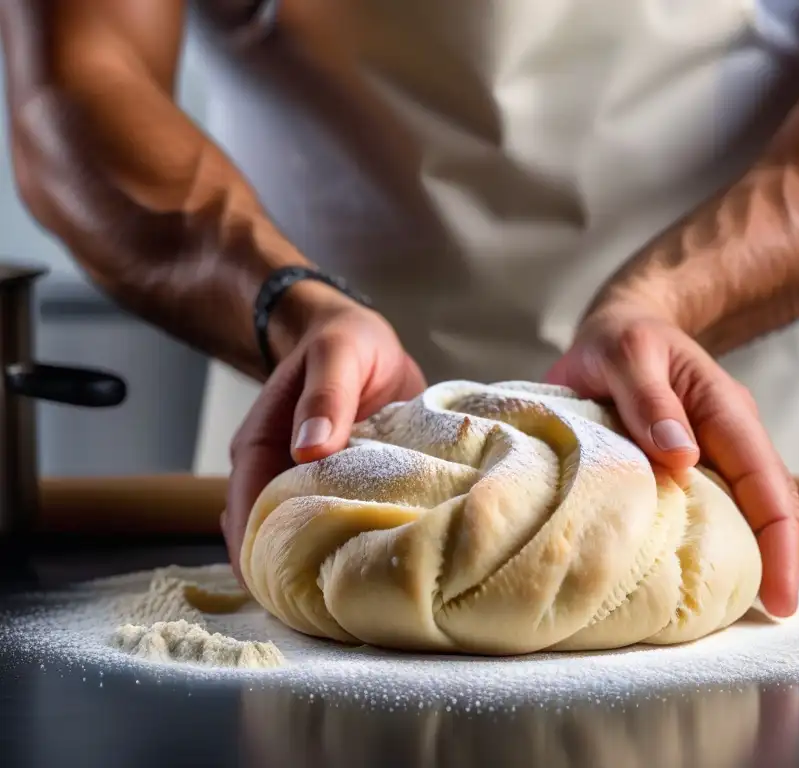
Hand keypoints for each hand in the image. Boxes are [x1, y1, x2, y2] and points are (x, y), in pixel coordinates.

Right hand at [222, 303, 425, 581]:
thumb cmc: (344, 342)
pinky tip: (380, 571)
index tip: (289, 595)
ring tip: (359, 605)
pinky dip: (352, 549)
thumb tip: (310, 449)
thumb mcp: (339, 353)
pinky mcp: (341, 492)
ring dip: (322, 569)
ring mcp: (307, 487)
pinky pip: (339, 528)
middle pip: (269, 540)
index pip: (248, 513)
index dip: (261, 556)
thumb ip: (327, 395)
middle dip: (291, 578)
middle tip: (333, 616)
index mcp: (261, 447)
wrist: (360, 338)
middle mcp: (276, 475)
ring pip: (303, 542)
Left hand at [545, 302, 798, 616]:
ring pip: (743, 513)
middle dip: (777, 562)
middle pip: (770, 507)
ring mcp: (711, 454)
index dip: (781, 543)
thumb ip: (650, 401)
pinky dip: (707, 544)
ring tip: (730, 611)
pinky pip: (707, 510)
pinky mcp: (685, 466)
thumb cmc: (622, 339)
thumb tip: (682, 459)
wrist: (618, 326)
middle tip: (766, 618)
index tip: (779, 597)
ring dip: (746, 558)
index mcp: (727, 412)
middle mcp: (729, 437)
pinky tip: (691, 578)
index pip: (770, 484)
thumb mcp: (628, 355)